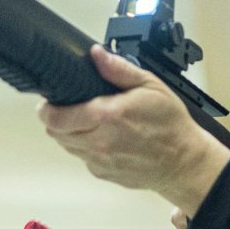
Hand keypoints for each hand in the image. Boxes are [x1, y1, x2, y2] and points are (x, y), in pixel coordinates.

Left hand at [39, 47, 229, 210]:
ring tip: (86, 122)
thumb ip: (119, 70)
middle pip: (55, 132)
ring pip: (66, 146)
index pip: (56, 117)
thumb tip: (97, 55)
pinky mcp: (102, 173)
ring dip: (69, 133)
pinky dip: (85, 147)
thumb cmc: (170, 125)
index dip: (46, 108)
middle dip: (56, 118)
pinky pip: (82, 158)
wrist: (183, 161)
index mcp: (107, 116)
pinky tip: (102, 138)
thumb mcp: (151, 86)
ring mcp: (99, 160)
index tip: (49, 101)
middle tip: (68, 108)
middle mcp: (99, 141)